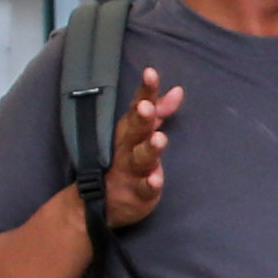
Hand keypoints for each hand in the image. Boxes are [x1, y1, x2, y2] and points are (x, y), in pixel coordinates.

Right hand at [103, 71, 180, 229]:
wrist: (100, 204)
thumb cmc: (126, 160)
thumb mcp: (142, 133)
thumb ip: (160, 111)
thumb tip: (178, 90)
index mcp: (130, 130)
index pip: (138, 106)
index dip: (145, 90)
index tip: (151, 72)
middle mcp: (127, 148)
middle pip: (134, 130)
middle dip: (141, 118)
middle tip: (146, 107)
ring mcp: (130, 171)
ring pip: (140, 158)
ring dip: (149, 149)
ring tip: (159, 139)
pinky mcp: (136, 194)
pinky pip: (143, 189)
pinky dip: (149, 185)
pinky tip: (156, 180)